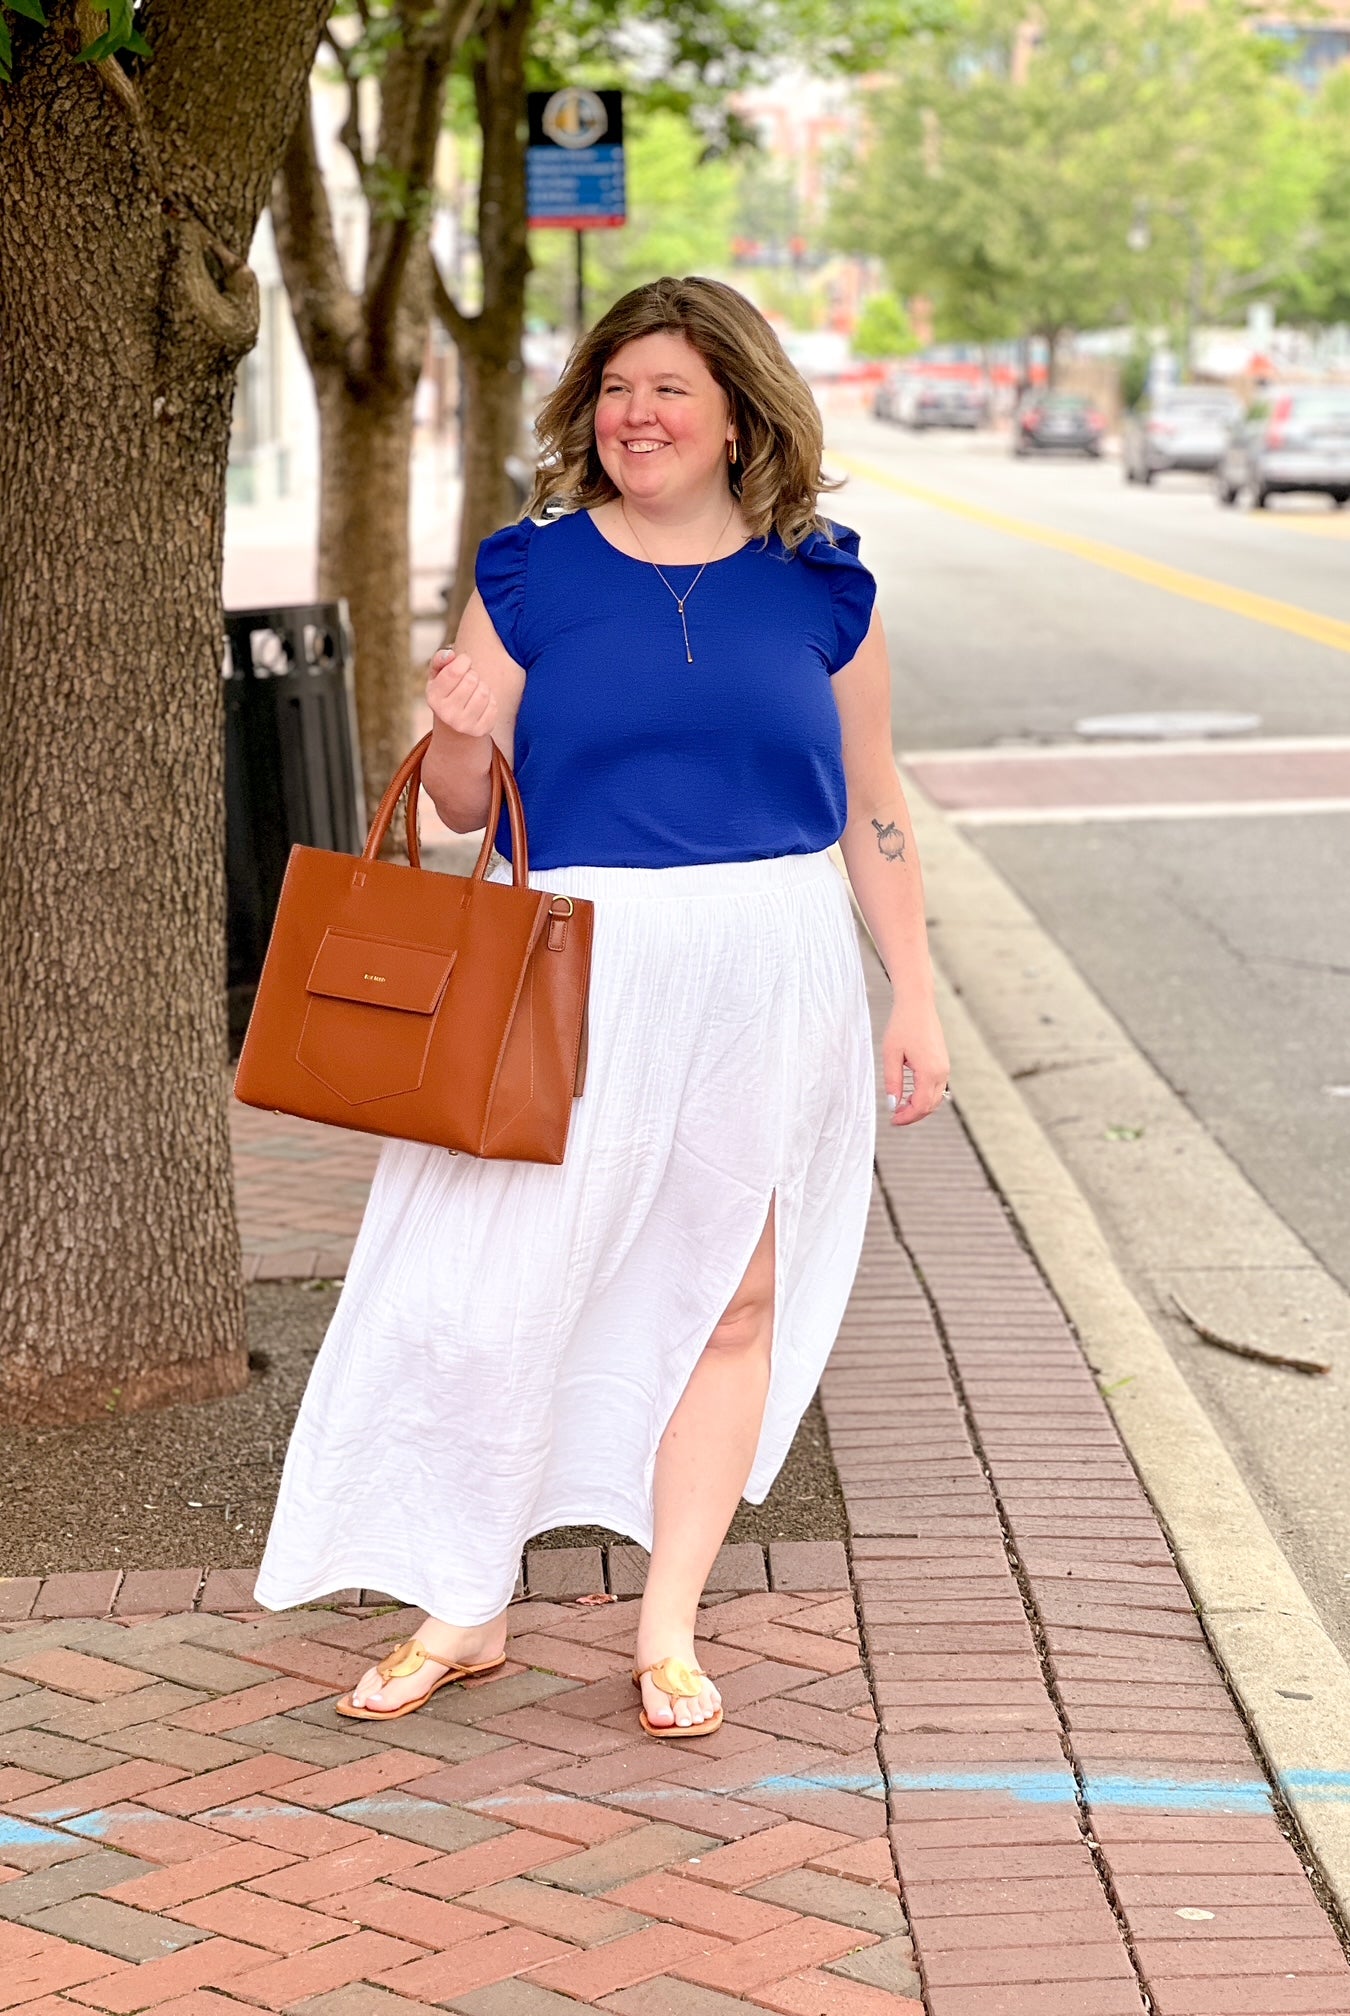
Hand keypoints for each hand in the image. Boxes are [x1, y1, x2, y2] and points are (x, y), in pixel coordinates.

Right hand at [427, 647, 496, 737]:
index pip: (455, 671)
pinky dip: (490, 700)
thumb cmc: (447, 691)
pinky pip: (493, 706)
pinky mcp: (480, 730)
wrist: (454, 725)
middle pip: (471, 680)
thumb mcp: (437, 675)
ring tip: (474, 691)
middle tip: (468, 680)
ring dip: (483, 686)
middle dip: (473, 674)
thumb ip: (441, 660)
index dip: (464, 661)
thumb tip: (451, 655)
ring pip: (484, 692)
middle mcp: (446, 713)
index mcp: (433, 697)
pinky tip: (481, 704)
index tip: (464, 662)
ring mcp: (463, 724)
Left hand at [883, 998, 948, 1126]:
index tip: (892, 1120)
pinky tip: (908, 1094)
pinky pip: (936, 1087)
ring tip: (899, 1107)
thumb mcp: (891, 1055)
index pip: (921, 1106)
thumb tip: (892, 1105)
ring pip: (935, 1098)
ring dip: (919, 1106)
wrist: (917, 1003)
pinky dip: (924, 1096)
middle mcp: (942, 1072)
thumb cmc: (902, 1025)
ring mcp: (945, 1067)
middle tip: (894, 1117)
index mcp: (930, 1071)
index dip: (907, 1117)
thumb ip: (892, 1082)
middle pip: (930, 1105)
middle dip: (913, 1115)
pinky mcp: (943, 1062)